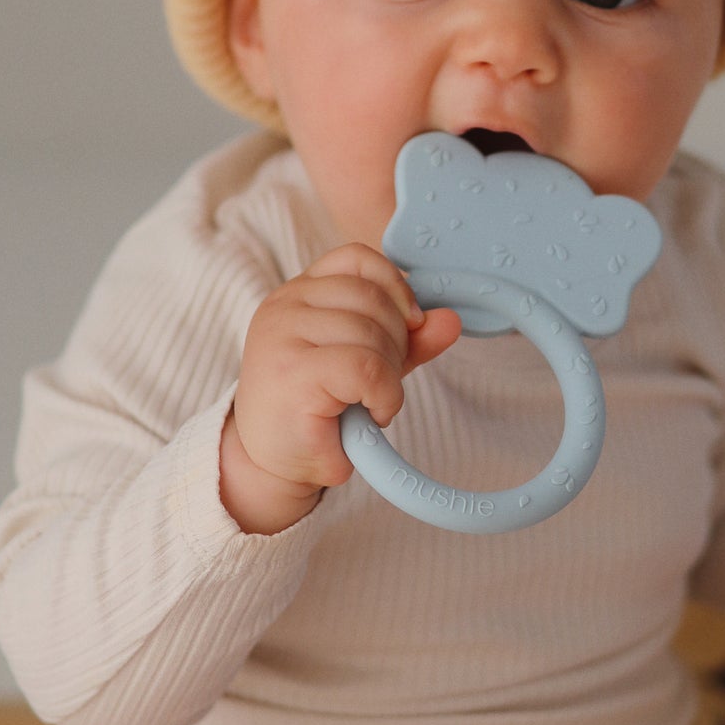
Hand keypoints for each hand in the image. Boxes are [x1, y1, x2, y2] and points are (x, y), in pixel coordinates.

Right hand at [221, 243, 462, 532]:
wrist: (274, 466)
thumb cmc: (316, 412)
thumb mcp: (368, 364)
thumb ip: (408, 339)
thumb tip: (451, 319)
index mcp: (298, 292)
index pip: (358, 258)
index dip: (395, 288)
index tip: (407, 326)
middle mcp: (284, 305)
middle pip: (373, 298)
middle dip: (397, 342)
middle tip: (382, 382)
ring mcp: (283, 336)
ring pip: (372, 333)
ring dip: (390, 376)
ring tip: (371, 402)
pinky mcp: (293, 372)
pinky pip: (367, 368)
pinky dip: (385, 395)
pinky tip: (373, 414)